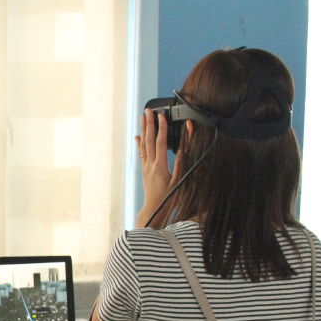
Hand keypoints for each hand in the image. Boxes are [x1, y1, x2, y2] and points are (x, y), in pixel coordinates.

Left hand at [135, 108, 172, 227]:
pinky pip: (141, 153)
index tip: (161, 116)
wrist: (153, 208)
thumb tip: (183, 149)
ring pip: (143, 144)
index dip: (161, 128)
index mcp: (160, 166)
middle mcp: (150, 164)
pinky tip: (137, 136)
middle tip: (148, 111)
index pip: (160, 143)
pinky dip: (138, 143)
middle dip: (149, 124)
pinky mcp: (144, 170)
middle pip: (148, 140)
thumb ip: (180, 164)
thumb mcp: (178, 181)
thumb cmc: (168, 197)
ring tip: (142, 117)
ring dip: (143, 130)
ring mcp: (146, 167)